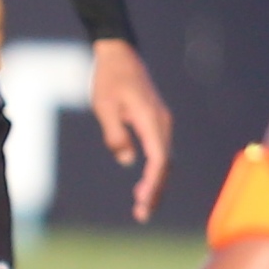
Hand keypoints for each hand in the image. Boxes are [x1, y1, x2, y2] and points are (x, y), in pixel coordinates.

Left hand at [93, 39, 176, 223]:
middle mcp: (162, 123)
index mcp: (151, 119)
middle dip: (155, 191)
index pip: (159, 159)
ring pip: (164, 159)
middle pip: (165, 164)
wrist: (119, 54)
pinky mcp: (156, 121)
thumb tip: (128, 160)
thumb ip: (115, 134)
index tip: (142, 201)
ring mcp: (161, 122)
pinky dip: (154, 171)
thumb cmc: (108, 79)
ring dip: (155, 184)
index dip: (152, 183)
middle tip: (141, 215)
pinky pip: (160, 151)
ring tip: (143, 206)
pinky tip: (144, 186)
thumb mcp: (104, 106)